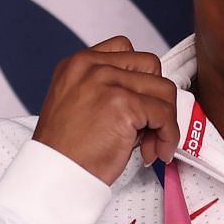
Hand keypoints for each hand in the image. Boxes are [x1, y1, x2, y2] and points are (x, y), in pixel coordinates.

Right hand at [32, 36, 180, 184]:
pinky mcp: (123, 104)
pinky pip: (164, 114)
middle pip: (150, 66)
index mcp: (78, 64)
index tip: (142, 102)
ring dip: (165, 119)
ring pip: (163, 89)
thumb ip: (106, 90)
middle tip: (149, 127)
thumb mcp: (77, 104)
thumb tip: (147, 97)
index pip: (125, 49)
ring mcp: (107, 82)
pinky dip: (168, 136)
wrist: (55, 174)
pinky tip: (157, 152)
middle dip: (156, 97)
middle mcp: (91, 66)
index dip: (140, 77)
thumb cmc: (65, 151)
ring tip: (152, 144)